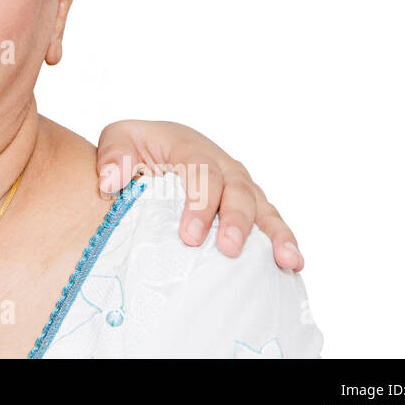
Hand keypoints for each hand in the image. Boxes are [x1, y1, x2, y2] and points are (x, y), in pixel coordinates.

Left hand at [94, 119, 304, 271]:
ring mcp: (239, 185)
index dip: (200, 203)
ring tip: (286, 260)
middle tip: (228, 250)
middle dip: (236, 220)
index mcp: (190, 147)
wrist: (151, 149)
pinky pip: (270, 221)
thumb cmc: (136, 148)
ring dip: (275, 233)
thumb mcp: (118, 139)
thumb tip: (111, 182)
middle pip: (238, 190)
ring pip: (263, 206)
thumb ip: (113, 156)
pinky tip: (293, 265)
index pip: (201, 172)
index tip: (189, 236)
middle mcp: (222, 164)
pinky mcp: (248, 206)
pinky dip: (283, 240)